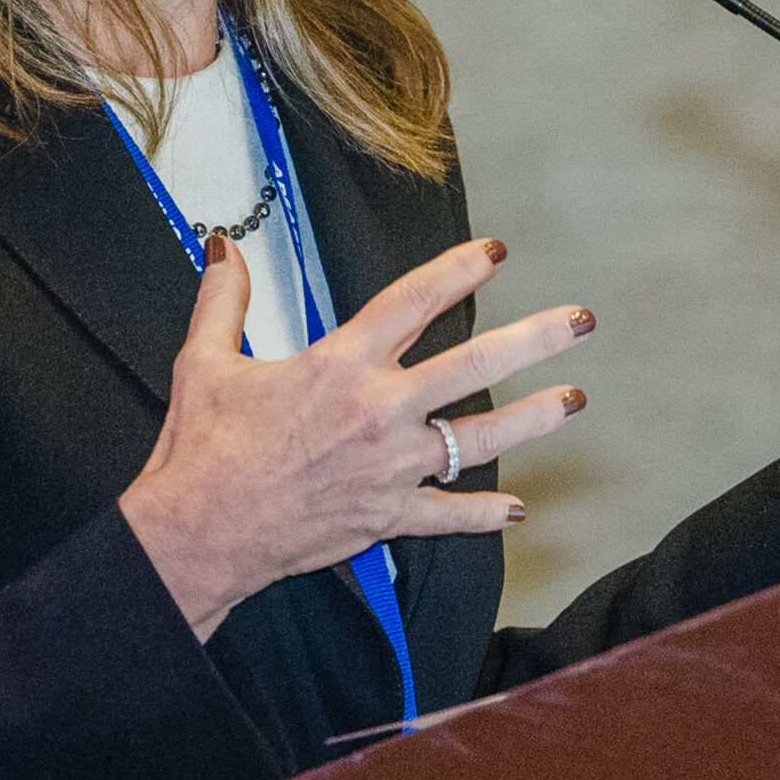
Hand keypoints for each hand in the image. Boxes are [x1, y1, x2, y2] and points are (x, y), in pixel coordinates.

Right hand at [119, 236, 592, 638]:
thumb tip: (224, 247)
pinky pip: (449, 516)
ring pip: (479, 438)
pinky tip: (517, 508)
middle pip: (474, 364)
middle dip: (534, 339)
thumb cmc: (202, 448)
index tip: (495, 253)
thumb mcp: (206, 360)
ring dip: (533, 419)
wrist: (200, 531)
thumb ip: (224, 299)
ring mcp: (390, 467)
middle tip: (578, 321)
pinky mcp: (385, 517)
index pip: (414, 301)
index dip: (459, 269)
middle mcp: (379, 410)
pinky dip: (485, 514)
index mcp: (340, 363)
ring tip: (572, 400)